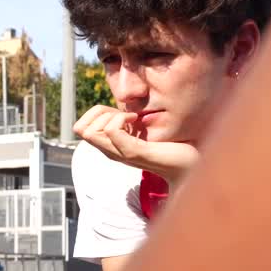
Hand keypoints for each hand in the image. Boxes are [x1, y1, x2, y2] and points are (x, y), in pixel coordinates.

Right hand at [74, 105, 199, 185]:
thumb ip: (130, 123)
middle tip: (124, 114)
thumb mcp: (144, 130)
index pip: (80, 127)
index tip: (119, 113)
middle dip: (98, 113)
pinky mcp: (133, 153)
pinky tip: (138, 120)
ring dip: (110, 116)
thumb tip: (123, 105)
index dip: (95, 114)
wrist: (190, 164)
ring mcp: (120, 153)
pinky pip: (111, 131)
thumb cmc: (172, 147)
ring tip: (132, 118)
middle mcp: (111, 151)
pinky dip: (121, 119)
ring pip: (90, 132)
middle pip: (80, 129)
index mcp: (111, 146)